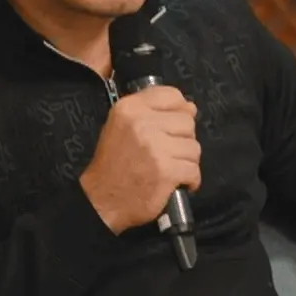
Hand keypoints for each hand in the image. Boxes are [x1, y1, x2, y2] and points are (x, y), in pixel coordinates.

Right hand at [80, 85, 200, 233]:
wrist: (101, 200)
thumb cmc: (113, 165)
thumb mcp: (121, 127)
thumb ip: (152, 112)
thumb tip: (190, 108)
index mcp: (129, 108)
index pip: (170, 95)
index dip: (180, 110)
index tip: (175, 125)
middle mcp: (142, 123)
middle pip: (187, 122)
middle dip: (183, 140)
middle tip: (168, 153)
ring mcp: (155, 147)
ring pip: (194, 147)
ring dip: (186, 161)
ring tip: (169, 169)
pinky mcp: (167, 171)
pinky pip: (194, 170)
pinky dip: (190, 180)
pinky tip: (177, 182)